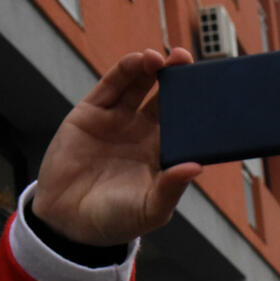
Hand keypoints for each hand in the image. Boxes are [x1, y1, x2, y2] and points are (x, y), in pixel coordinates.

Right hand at [32, 48, 202, 245]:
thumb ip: (171, 188)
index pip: (186, 123)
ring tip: (163, 57)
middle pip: (167, 98)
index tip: (211, 92)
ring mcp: (119, 120)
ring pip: (141, 86)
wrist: (68, 222)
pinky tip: (140, 61)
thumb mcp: (150, 210)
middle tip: (189, 62)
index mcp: (163, 153)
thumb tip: (196, 167)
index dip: (197, 107)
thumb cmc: (116, 220)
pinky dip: (126, 71)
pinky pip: (112, 87)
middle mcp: (144, 133)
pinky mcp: (92, 113)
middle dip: (179, 79)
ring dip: (154, 68)